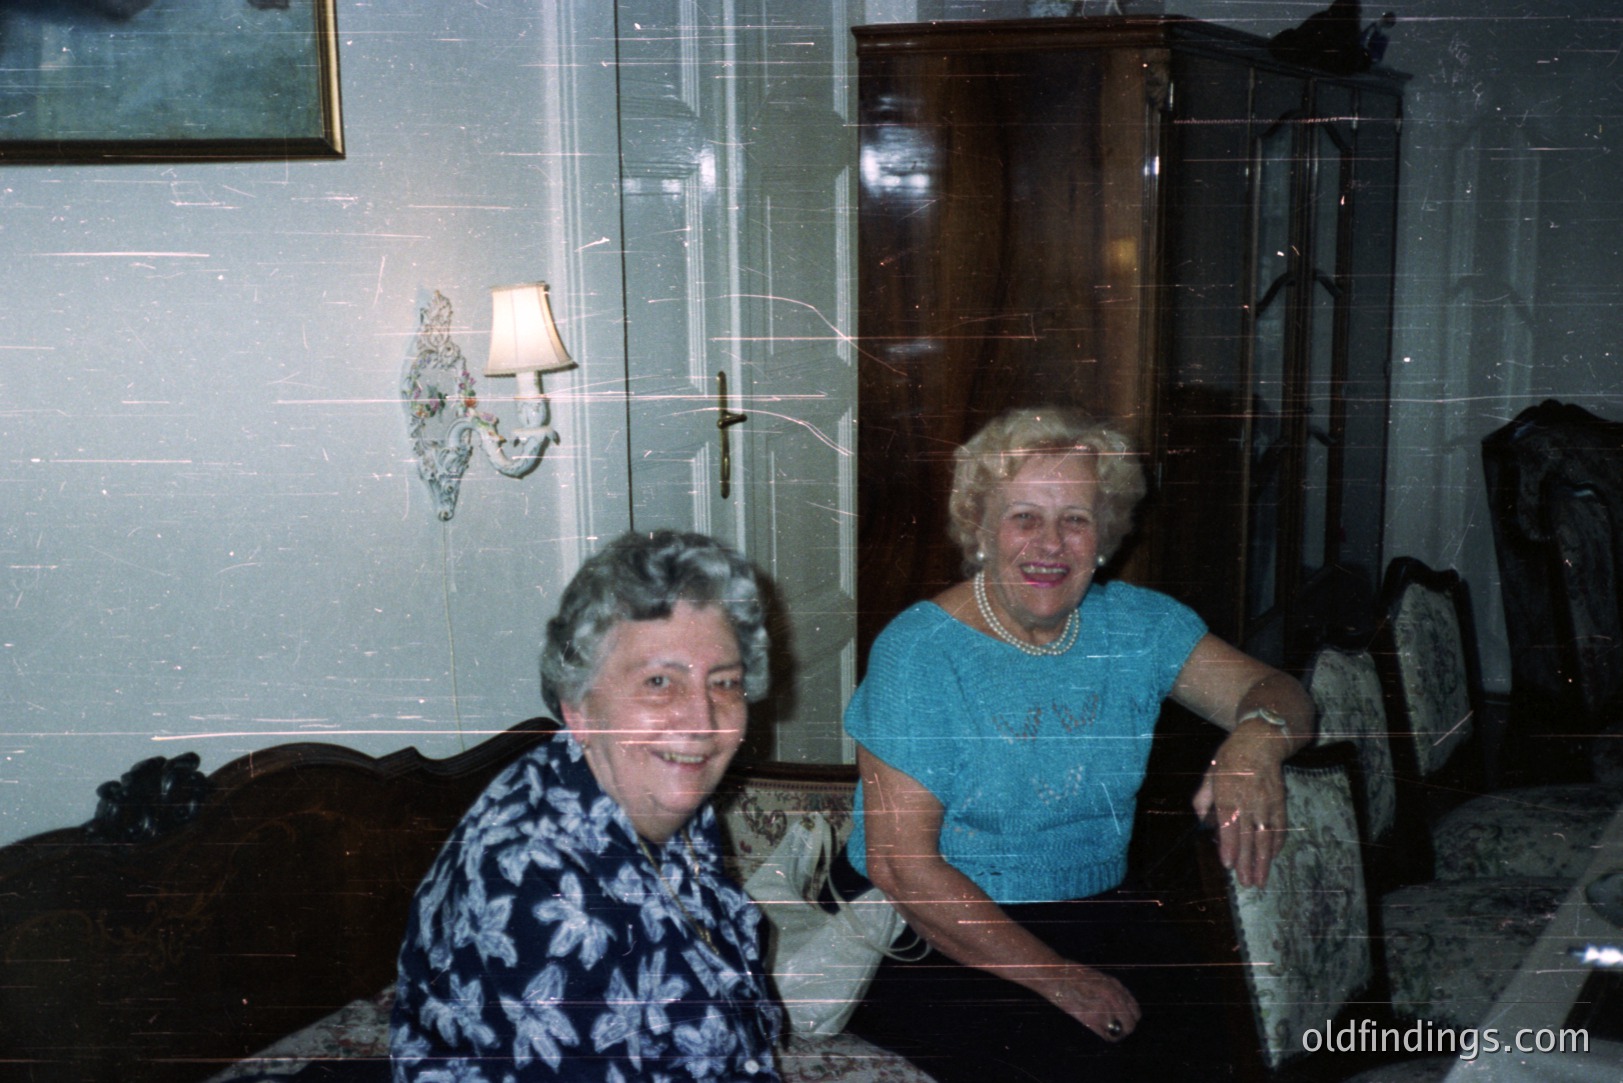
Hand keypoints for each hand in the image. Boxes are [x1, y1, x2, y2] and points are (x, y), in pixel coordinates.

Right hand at [1042, 962, 1140, 1041]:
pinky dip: (1107, 1036)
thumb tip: (1118, 1005)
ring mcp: (1104, 1008)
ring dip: (1116, 1032)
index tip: (1124, 1020)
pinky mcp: (1092, 1018)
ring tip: (1106, 1028)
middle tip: (1117, 1028)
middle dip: (1126, 1028)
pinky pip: (1107, 1035)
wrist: (1055, 975)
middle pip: (1130, 1023)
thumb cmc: (1072, 974)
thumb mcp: (1098, 977)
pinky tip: (1102, 1032)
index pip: (1134, 1009)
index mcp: (1115, 986)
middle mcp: (1114, 998)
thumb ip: (1110, 990)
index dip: (1131, 1017)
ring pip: (1121, 1030)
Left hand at [1192, 729, 1287, 887]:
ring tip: (1261, 880)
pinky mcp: (1280, 802)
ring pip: (1266, 836)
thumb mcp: (1210, 774)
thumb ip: (1203, 798)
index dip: (1230, 846)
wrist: (1261, 742)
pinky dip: (1277, 843)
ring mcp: (1267, 802)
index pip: (1230, 824)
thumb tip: (1200, 820)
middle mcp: (1250, 801)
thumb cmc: (1231, 758)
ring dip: (1264, 861)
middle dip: (1248, 862)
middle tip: (1247, 883)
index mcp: (1229, 794)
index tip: (1229, 865)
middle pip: (1249, 836)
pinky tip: (1272, 857)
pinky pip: (1280, 827)